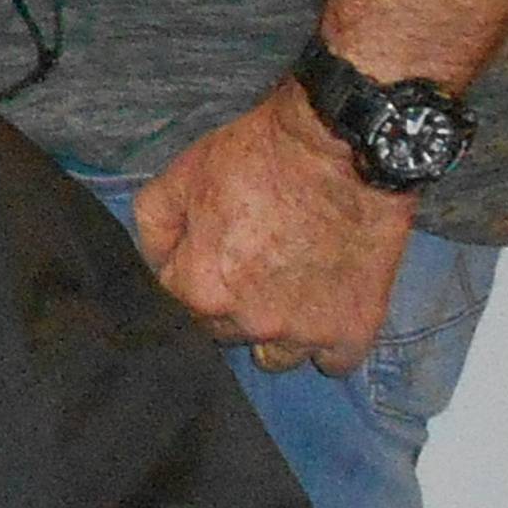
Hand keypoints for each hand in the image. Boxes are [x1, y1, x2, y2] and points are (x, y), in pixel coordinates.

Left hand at [131, 85, 416, 373]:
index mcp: (201, 291)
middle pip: (225, 333)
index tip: (212, 256)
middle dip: (230, 306)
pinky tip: (328, 307)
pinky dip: (329, 341)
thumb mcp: (183, 173)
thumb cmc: (259, 155)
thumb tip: (156, 264)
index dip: (191, 279)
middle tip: (253, 265)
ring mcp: (304, 333)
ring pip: (276, 356)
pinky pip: (334, 361)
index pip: (178, 308)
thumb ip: (154, 227)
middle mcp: (249, 323)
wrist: (343, 146)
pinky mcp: (352, 331)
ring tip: (291, 288)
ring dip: (277, 331)